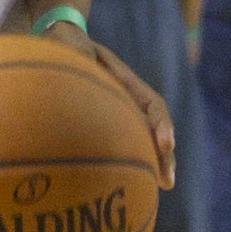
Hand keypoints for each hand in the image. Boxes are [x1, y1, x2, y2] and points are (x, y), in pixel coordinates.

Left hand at [75, 29, 176, 190]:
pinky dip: (133, 163)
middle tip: (167, 180)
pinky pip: (125, 145)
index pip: (152, 104)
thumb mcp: (71, 46)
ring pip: (143, 139)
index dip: (161, 124)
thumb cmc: (67, 46)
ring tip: (163, 185)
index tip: (165, 143)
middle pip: (154, 128)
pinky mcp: (108, 126)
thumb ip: (77, 53)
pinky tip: (133, 184)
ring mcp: (122, 113)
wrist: (63, 45)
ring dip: (154, 162)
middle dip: (164, 154)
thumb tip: (78, 57)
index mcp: (127, 82)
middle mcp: (130, 100)